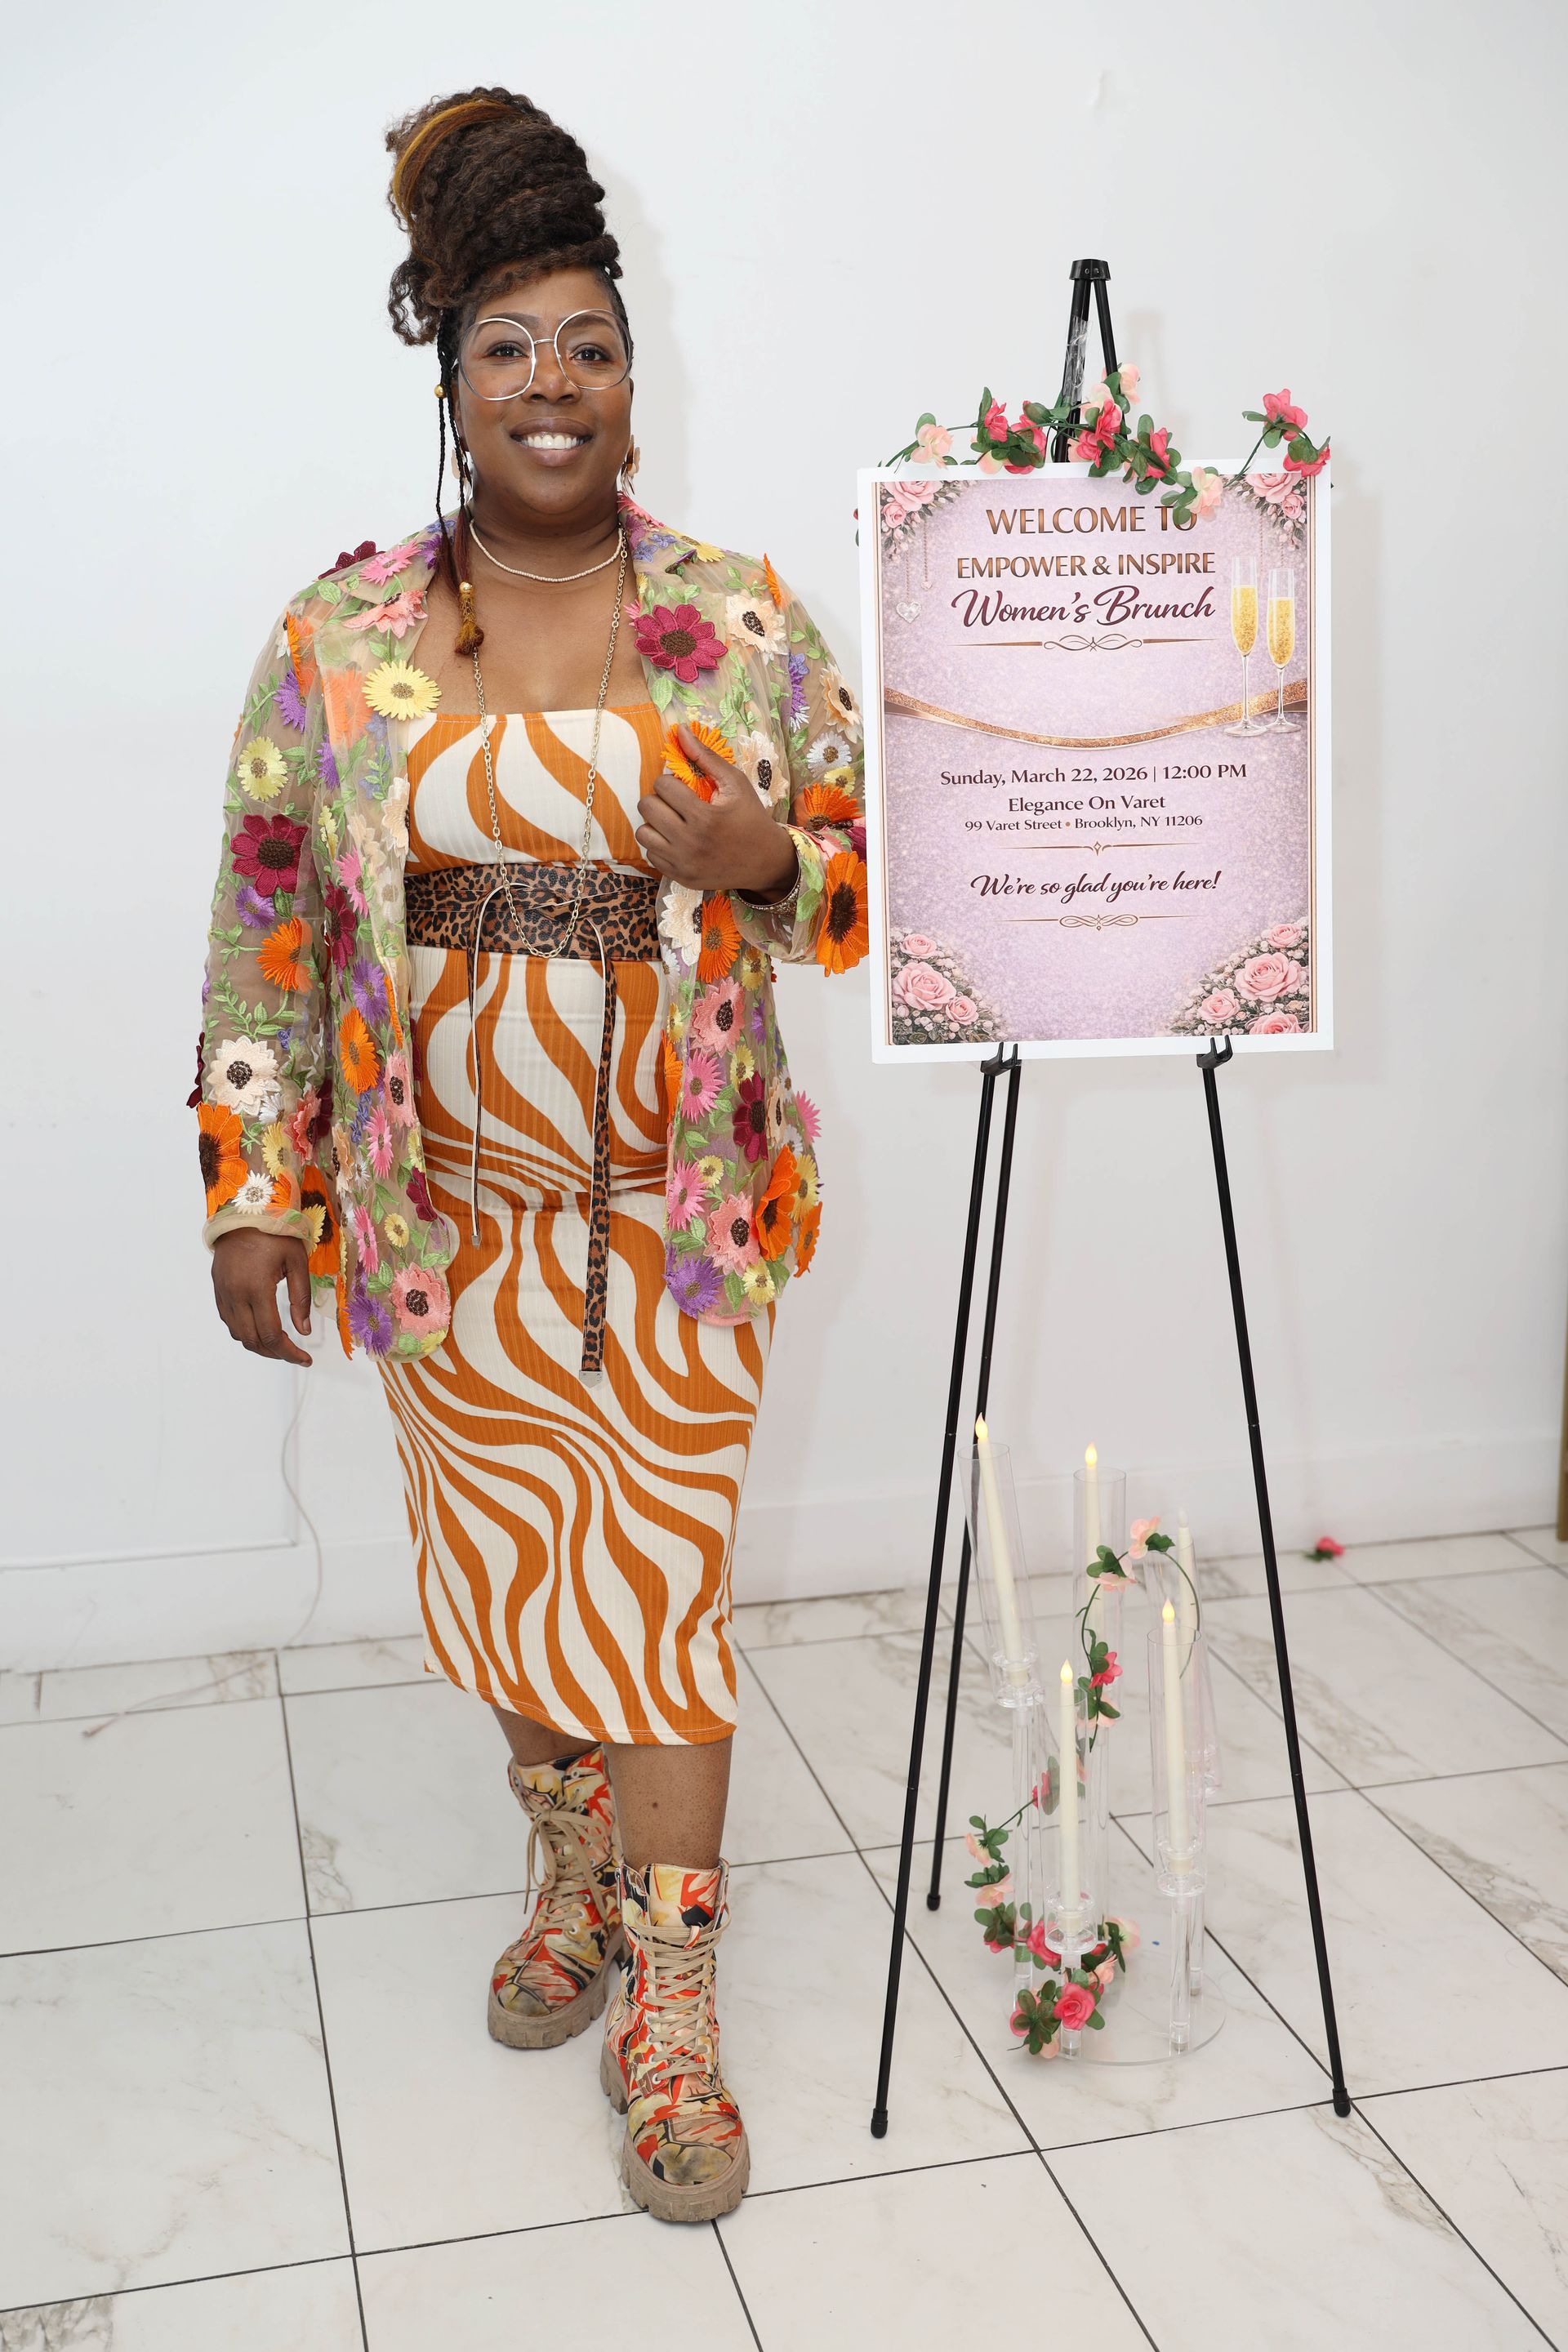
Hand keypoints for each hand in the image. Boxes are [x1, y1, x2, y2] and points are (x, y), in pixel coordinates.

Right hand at [212, 1229, 313, 1367]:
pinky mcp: (218, 1290)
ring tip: (280, 1345)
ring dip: (259, 1345)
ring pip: (239, 1335)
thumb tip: (304, 1330)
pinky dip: (245, 1332)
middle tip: (296, 1354)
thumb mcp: (296, 1261)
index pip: (272, 1335)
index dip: (290, 1353)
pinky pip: (229, 1321)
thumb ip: (301, 1298)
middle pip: (253, 1341)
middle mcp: (235, 1295)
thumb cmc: (274, 1233)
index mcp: (257, 1288)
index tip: (306, 1359)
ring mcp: (223, 1294)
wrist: (241, 1213)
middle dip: (276, 1353)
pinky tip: (261, 1329)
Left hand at [636, 723, 797, 898]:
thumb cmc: (751, 817)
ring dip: (654, 822)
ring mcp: (683, 863)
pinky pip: (650, 854)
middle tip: (676, 803)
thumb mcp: (735, 783)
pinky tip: (677, 839)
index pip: (662, 786)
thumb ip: (706, 756)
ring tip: (672, 820)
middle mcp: (690, 842)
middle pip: (647, 808)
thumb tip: (680, 730)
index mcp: (704, 817)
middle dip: (659, 799)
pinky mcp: (680, 877)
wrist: (765, 861)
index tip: (683, 787)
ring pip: (643, 833)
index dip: (670, 781)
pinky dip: (659, 844)